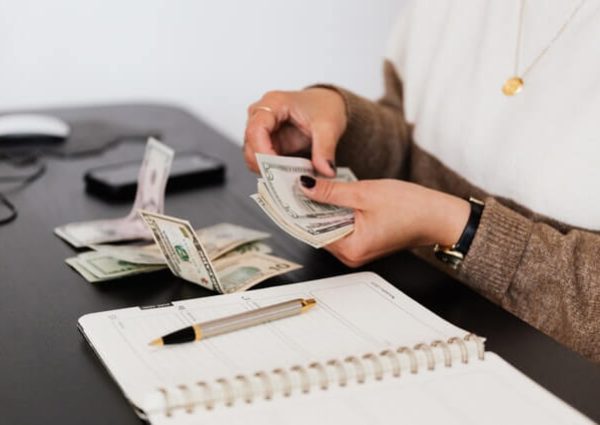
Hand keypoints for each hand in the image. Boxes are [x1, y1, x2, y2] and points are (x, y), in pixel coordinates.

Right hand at [243, 88, 346, 176]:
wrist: (329, 105)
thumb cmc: (324, 106)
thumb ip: (325, 149)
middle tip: (285, 179)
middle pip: (250, 145)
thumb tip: (325, 170)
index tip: (275, 168)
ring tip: (290, 177)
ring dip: (269, 170)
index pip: (256, 129)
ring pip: (253, 156)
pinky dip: (274, 171)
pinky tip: (289, 175)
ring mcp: (263, 130)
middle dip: (265, 165)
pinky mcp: (268, 144)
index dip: (262, 151)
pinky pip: (263, 162)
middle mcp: (262, 115)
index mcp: (274, 103)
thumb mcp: (329, 126)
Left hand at [298, 176, 469, 266]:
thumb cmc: (411, 208)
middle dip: (307, 207)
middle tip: (294, 184)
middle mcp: (351, 255)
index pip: (310, 231)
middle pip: (317, 230)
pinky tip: (330, 195)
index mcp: (351, 248)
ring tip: (310, 186)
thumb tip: (305, 186)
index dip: (296, 211)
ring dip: (320, 208)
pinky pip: (341, 227)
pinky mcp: (363, 242)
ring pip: (328, 228)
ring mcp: (357, 250)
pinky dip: (334, 212)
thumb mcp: (365, 193)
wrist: (439, 216)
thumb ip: (331, 191)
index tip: (284, 194)